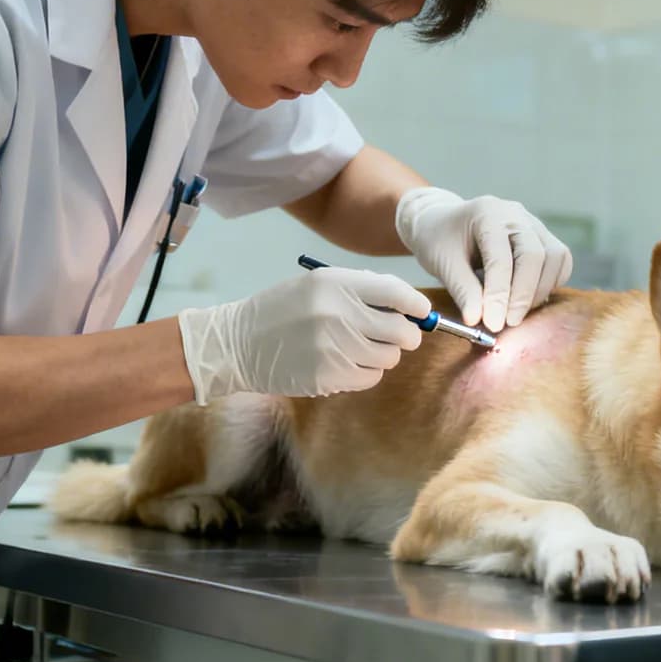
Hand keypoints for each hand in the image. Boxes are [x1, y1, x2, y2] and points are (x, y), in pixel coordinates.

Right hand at [175, 267, 430, 401]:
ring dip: (383, 354)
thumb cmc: (282, 310)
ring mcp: (333, 348)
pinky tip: (345, 363)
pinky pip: (370, 377)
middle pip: (401, 330)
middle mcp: (337, 314)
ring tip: (360, 348)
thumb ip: (361, 289)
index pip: (396, 293)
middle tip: (398, 336)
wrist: (238, 344)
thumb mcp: (317, 285)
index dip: (417, 305)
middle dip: (406, 335)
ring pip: (388, 357)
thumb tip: (408, 305)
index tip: (422, 313)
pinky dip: (366, 372)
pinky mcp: (328, 376)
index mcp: (335, 284)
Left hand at [393, 186, 572, 331]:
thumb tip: (477, 321)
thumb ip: (463, 291)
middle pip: (535, 255)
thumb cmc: (439, 240)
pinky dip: (550, 283)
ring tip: (514, 312)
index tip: (493, 324)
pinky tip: (528, 299)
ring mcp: (533, 223)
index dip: (499, 295)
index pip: (501, 259)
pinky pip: (560, 260)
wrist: (443, 222)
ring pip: (555, 257)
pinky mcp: (543, 236)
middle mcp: (515, 214)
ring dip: (539, 291)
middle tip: (507, 323)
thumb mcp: (443, 264)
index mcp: (487, 213)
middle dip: (523, 295)